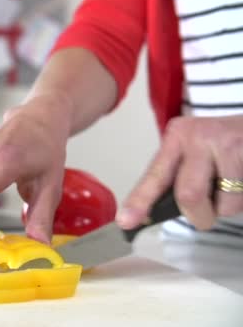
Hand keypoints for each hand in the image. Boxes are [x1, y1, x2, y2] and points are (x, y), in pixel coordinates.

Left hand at [117, 115, 242, 229]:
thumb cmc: (223, 144)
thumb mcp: (194, 150)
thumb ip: (173, 178)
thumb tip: (146, 215)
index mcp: (177, 136)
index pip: (156, 176)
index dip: (140, 201)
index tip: (126, 221)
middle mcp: (200, 136)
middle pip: (189, 195)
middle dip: (199, 216)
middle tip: (205, 215)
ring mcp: (229, 143)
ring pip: (224, 203)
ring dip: (228, 207)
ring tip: (233, 187)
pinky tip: (242, 180)